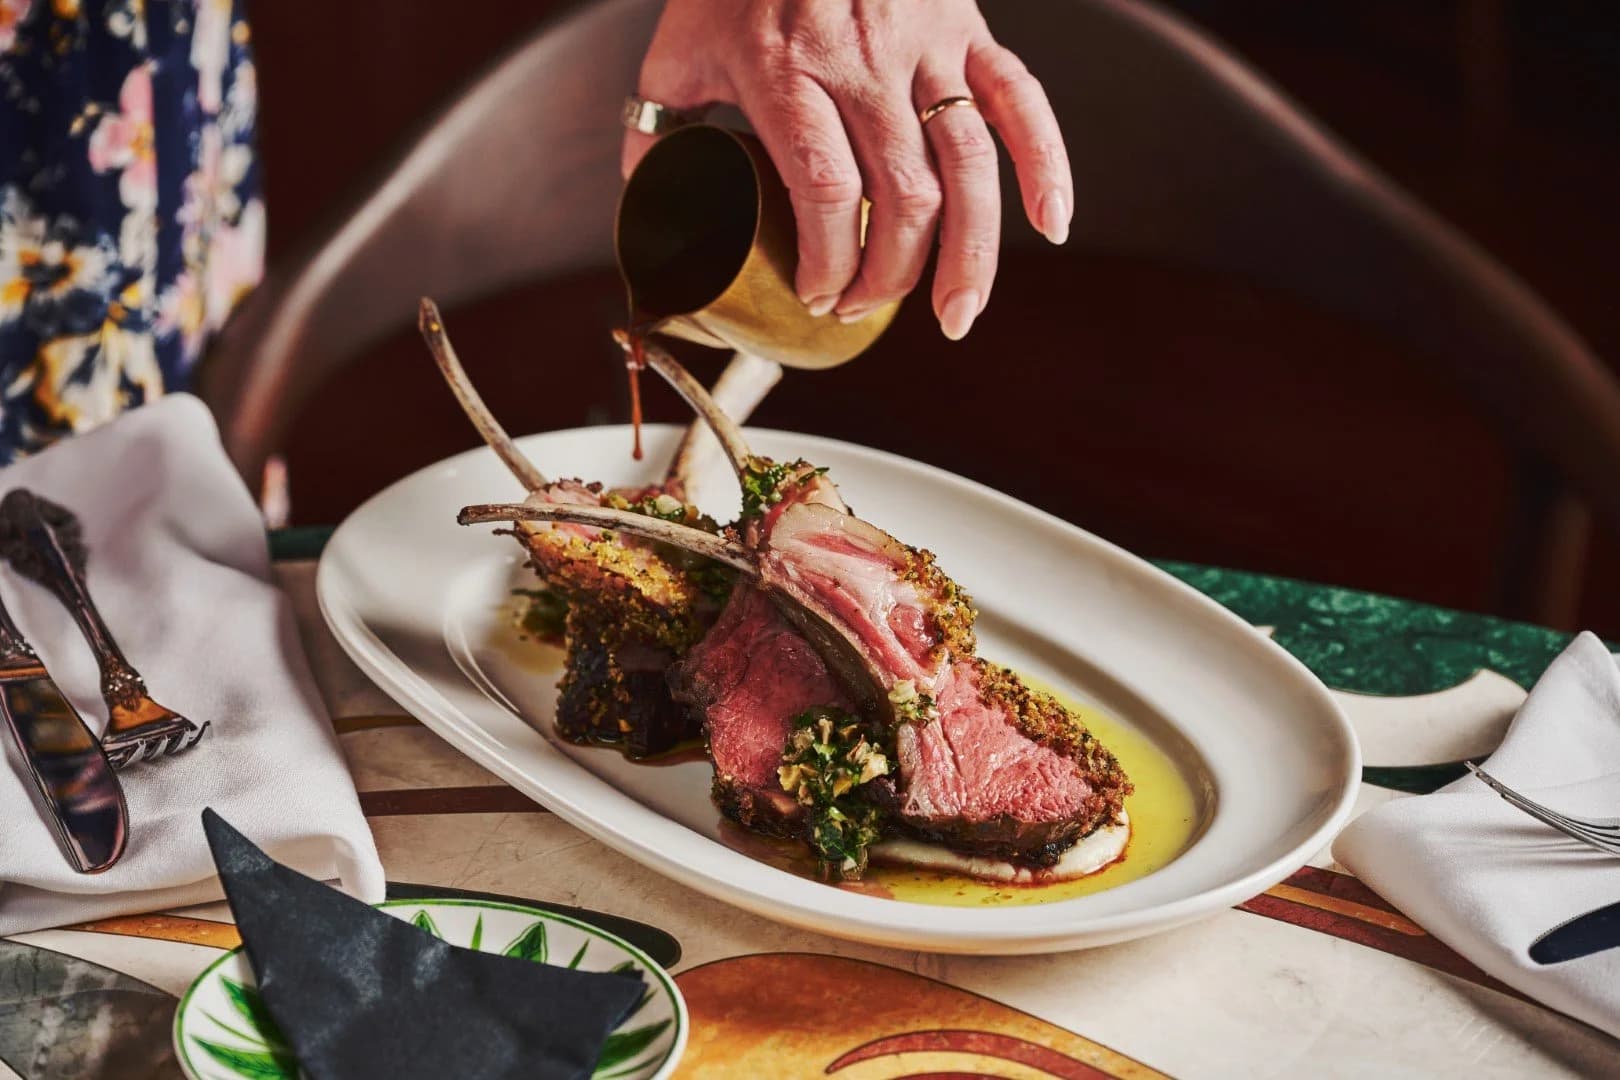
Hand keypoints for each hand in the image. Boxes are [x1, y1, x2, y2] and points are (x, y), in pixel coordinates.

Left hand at [623, 0, 1071, 340]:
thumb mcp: (680, 50)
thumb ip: (658, 128)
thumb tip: (650, 209)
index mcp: (788, 69)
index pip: (828, 192)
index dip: (832, 261)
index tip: (818, 295)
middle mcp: (863, 60)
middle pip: (902, 197)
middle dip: (889, 277)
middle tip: (864, 309)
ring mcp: (926, 45)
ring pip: (968, 169)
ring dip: (969, 256)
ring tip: (956, 315)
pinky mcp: (969, 28)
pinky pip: (1021, 103)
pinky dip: (1048, 166)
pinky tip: (1051, 225)